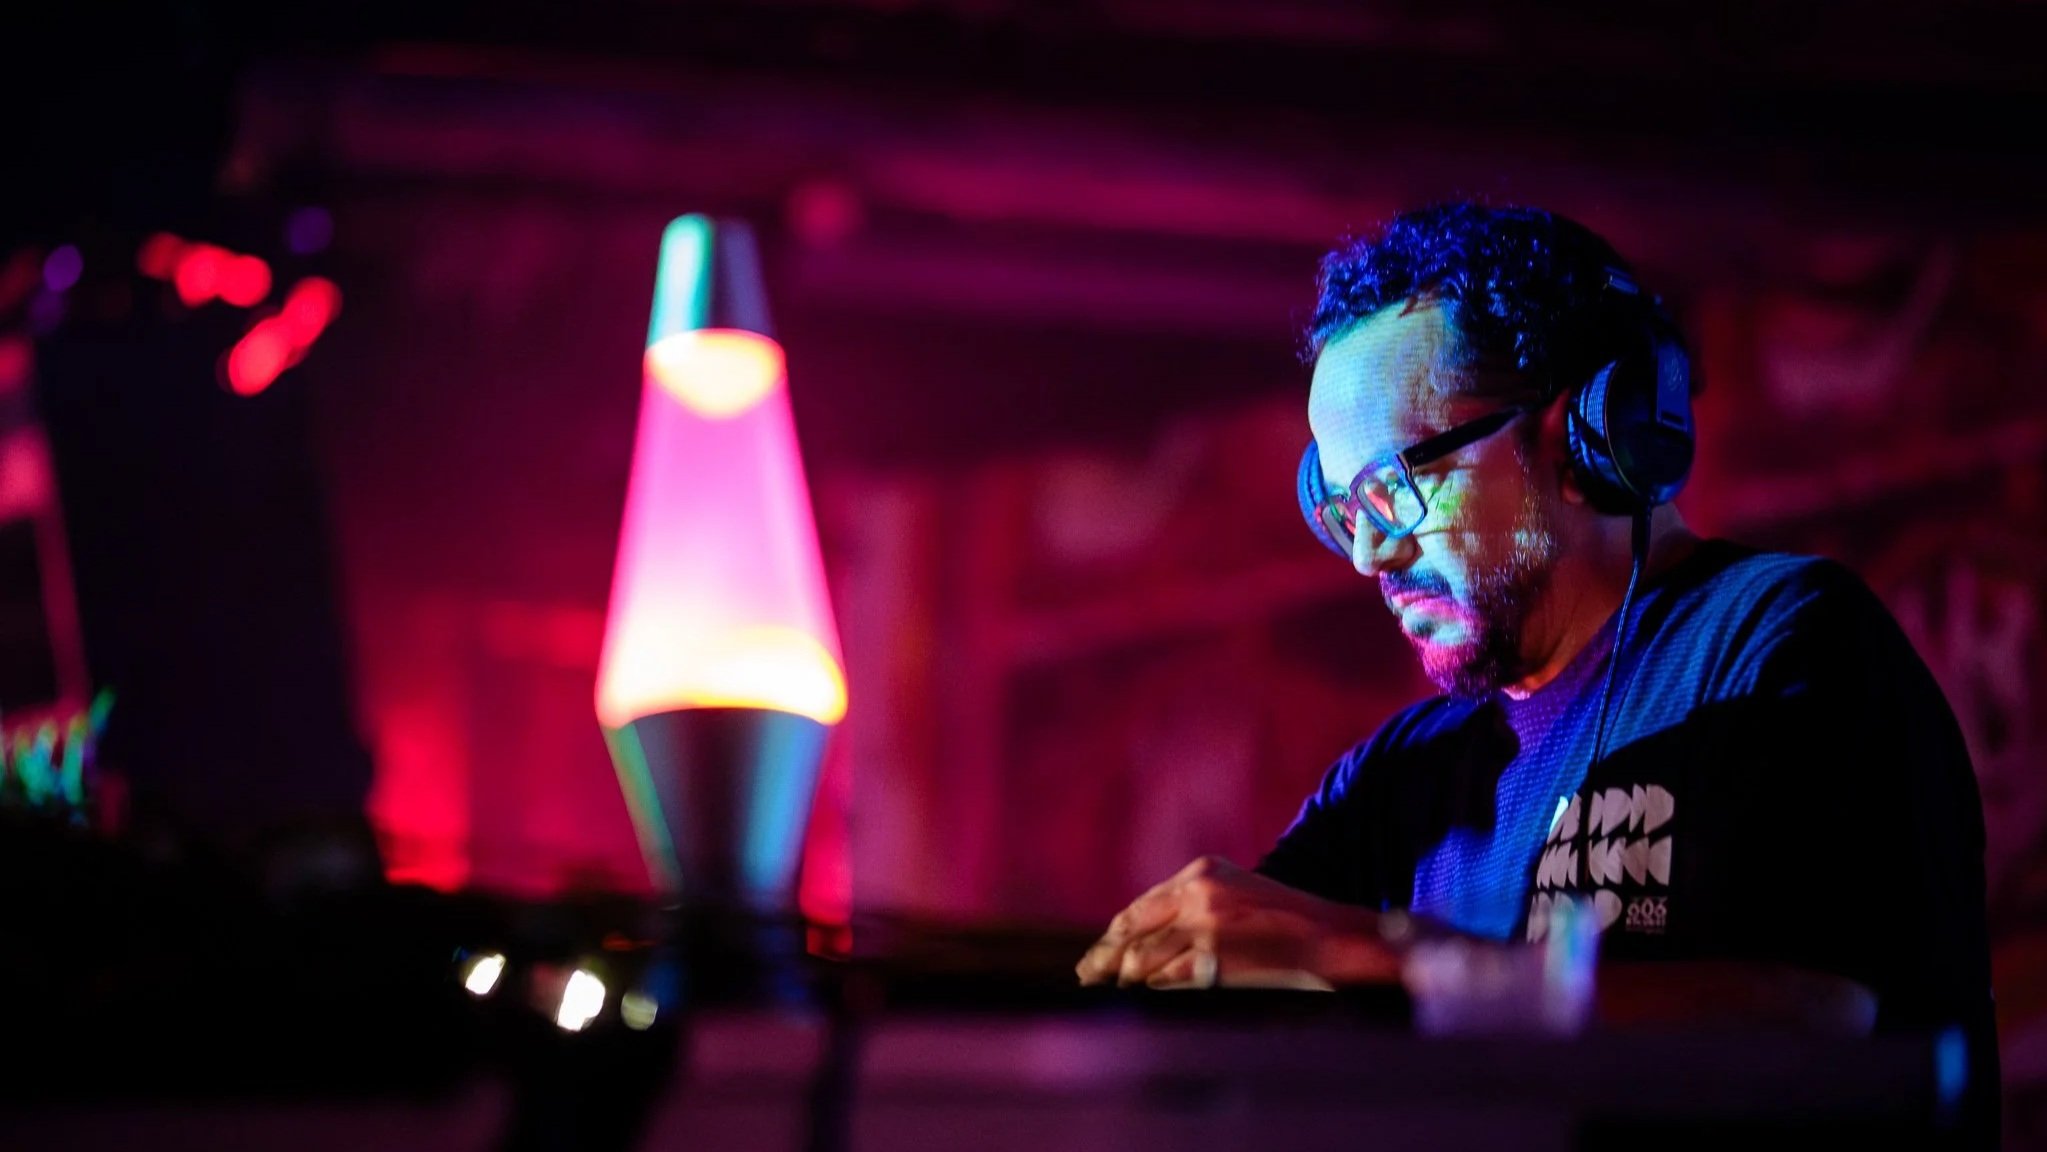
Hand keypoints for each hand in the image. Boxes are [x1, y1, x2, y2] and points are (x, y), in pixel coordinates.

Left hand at [1074, 856, 1402, 989]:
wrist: (1331, 939)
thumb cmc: (1286, 920)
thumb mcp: (1237, 891)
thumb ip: (1193, 902)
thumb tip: (1145, 935)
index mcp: (1201, 871)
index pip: (1141, 906)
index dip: (1114, 934)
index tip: (1098, 952)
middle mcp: (1197, 892)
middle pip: (1131, 929)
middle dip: (1105, 957)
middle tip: (1087, 977)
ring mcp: (1205, 925)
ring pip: (1143, 958)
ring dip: (1127, 981)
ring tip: (1113, 993)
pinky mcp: (1214, 958)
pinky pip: (1167, 979)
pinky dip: (1153, 991)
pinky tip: (1146, 998)